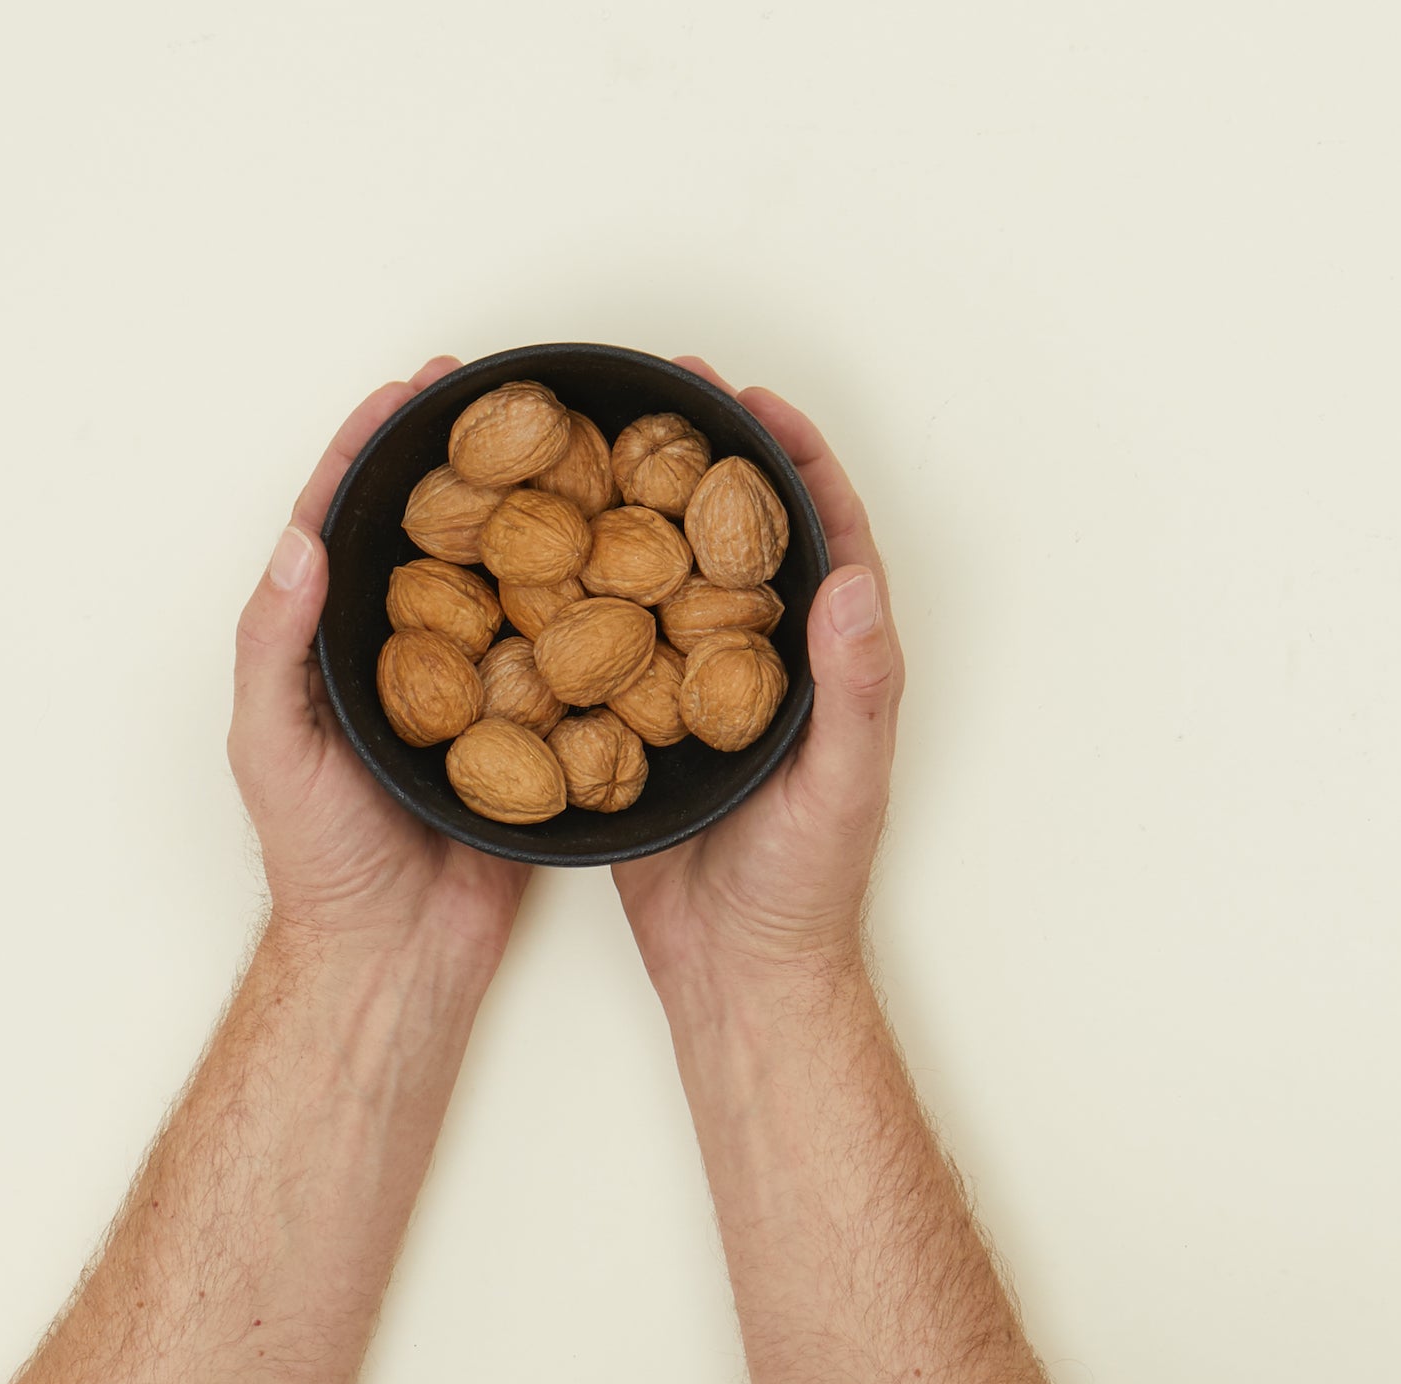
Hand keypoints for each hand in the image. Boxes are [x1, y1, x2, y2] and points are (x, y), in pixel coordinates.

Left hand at [228, 357, 528, 965]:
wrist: (399, 950)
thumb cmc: (322, 860)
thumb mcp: (272, 750)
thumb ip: (275, 648)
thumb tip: (299, 544)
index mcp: (329, 647)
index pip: (340, 524)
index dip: (369, 452)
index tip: (410, 391)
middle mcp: (400, 653)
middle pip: (429, 535)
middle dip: (461, 462)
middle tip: (505, 397)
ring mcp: (466, 686)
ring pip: (498, 580)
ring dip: (527, 517)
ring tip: (568, 454)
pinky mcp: (522, 724)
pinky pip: (552, 648)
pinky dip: (579, 599)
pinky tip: (612, 557)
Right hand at [613, 358, 903, 989]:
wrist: (735, 968)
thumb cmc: (805, 887)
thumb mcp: (841, 785)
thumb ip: (853, 687)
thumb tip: (853, 579)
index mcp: (828, 661)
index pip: (824, 535)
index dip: (793, 458)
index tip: (749, 399)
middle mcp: (766, 662)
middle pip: (740, 537)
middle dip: (704, 461)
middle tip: (656, 398)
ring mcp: (703, 688)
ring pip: (672, 577)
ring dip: (640, 515)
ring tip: (594, 456)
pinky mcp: (648, 723)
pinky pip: (619, 638)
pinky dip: (590, 591)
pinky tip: (546, 558)